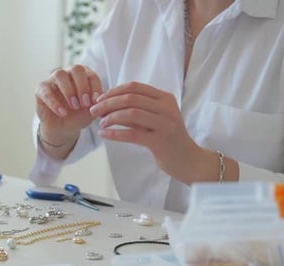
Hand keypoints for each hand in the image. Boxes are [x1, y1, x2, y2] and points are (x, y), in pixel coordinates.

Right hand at [35, 65, 101, 146]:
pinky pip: (46, 91)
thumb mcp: (91, 111)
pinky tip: (62, 113)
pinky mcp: (41, 89)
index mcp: (84, 76)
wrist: (64, 127)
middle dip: (82, 86)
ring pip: (60, 74)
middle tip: (85, 103)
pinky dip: (55, 102)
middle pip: (76, 69)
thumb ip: (97, 104)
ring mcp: (54, 79)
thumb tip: (101, 99)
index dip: (95, 87)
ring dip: (69, 91)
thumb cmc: (79, 115)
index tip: (96, 101)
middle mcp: (69, 73)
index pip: (91, 75)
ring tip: (75, 106)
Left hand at [89, 82, 204, 183]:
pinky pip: (131, 134)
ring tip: (100, 123)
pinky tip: (105, 135)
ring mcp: (165, 124)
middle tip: (94, 111)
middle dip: (108, 103)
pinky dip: (115, 133)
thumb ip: (137, 110)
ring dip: (110, 117)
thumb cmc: (169, 139)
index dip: (114, 91)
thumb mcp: (155, 119)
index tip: (100, 99)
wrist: (188, 160)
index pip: (135, 87)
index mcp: (165, 98)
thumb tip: (108, 104)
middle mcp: (167, 108)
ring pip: (130, 113)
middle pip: (130, 98)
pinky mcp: (160, 141)